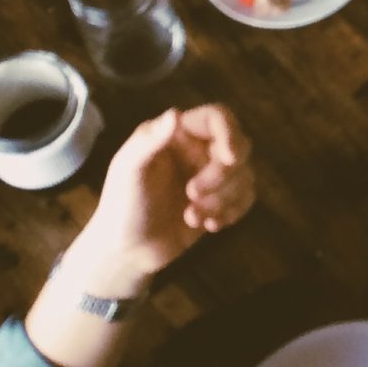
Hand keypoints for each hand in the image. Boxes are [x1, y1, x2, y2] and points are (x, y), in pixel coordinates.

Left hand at [68, 105, 255, 291]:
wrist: (128, 252)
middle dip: (221, 176)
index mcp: (176, 135)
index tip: (229, 159)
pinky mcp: (220, 201)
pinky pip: (246, 197)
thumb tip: (176, 113)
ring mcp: (211, 176)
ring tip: (191, 217)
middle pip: (238, 147)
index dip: (229, 133)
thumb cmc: (121, 207)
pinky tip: (208, 225)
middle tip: (192, 195)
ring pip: (244, 175)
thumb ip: (148, 141)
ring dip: (222, 199)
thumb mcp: (127, 171)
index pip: (216, 117)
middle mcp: (198, 150)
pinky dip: (232, 212)